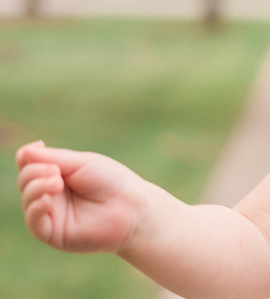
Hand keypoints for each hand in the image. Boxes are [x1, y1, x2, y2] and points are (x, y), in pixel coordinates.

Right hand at [16, 141, 144, 253]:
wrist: (132, 207)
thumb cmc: (111, 181)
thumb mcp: (81, 163)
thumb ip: (52, 158)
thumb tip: (24, 151)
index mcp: (58, 175)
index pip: (30, 164)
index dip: (28, 157)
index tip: (37, 148)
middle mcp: (51, 194)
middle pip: (26, 180)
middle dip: (35, 171)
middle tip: (56, 172)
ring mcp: (51, 214)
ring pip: (28, 199)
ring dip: (36, 187)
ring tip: (56, 182)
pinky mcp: (53, 233)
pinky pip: (34, 221)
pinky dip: (36, 207)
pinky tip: (48, 199)